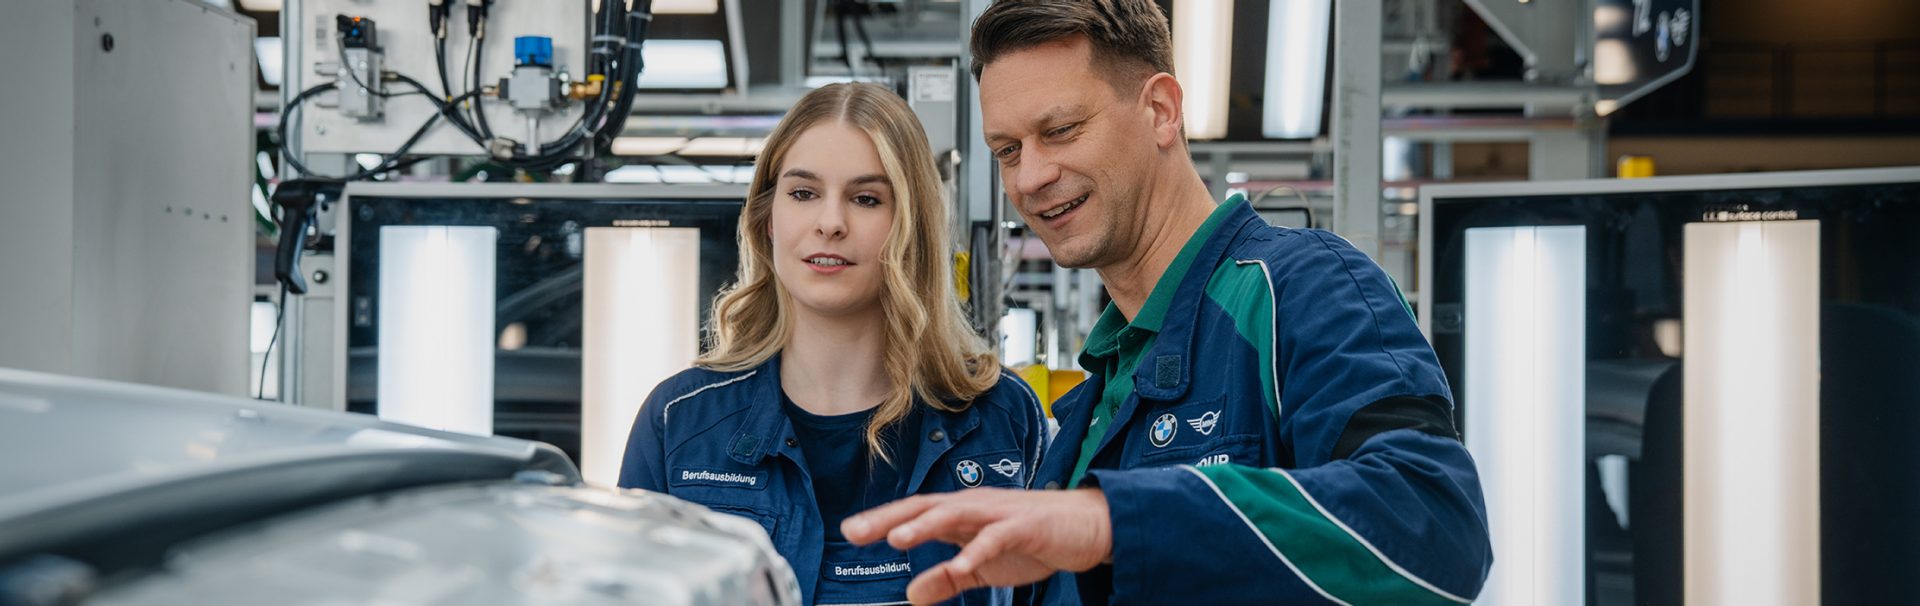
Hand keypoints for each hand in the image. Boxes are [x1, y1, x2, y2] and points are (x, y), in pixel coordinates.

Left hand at [841, 487, 1111, 604]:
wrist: (1088, 527)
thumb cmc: (1034, 539)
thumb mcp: (984, 566)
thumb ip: (948, 578)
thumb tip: (911, 595)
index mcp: (962, 514)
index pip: (915, 513)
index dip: (883, 520)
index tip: (851, 531)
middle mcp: (975, 506)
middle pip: (925, 507)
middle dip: (890, 518)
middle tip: (856, 530)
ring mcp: (999, 513)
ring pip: (955, 514)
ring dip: (925, 525)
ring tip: (897, 537)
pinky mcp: (1025, 526)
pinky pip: (997, 538)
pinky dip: (978, 549)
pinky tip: (961, 563)